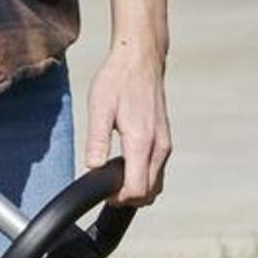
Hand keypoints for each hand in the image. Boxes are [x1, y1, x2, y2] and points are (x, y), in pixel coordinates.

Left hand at [84, 38, 171, 207]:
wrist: (140, 59)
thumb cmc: (118, 80)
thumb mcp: (99, 107)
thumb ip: (96, 140)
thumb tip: (92, 167)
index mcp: (142, 141)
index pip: (138, 189)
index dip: (119, 198)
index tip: (103, 191)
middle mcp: (159, 147)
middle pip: (150, 193)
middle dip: (128, 197)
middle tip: (105, 186)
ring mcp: (165, 144)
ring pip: (156, 184)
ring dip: (136, 188)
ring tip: (113, 175)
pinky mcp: (165, 140)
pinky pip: (157, 170)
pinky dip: (142, 176)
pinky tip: (125, 163)